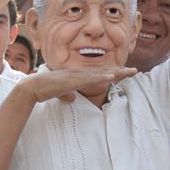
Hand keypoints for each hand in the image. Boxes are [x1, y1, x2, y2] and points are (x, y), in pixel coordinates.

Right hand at [16, 66, 136, 104]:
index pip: (100, 74)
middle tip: (135, 71)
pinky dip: (102, 77)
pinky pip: (91, 79)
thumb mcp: (61, 93)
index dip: (113, 73)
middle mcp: (81, 73)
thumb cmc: (46, 89)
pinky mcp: (74, 80)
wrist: (34, 87)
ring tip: (129, 72)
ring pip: (101, 74)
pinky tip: (112, 76)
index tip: (125, 74)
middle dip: (120, 71)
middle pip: (104, 72)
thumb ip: (68, 94)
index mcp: (79, 76)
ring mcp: (78, 75)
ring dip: (116, 73)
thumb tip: (72, 98)